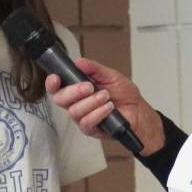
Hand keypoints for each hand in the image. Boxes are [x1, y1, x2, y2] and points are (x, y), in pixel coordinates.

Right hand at [45, 58, 164, 154]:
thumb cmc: (124, 94)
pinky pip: (86, 123)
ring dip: (91, 102)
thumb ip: (94, 69)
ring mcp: (82, 117)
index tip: (56, 77)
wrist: (139, 111)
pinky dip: (98, 113)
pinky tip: (108, 108)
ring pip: (74, 111)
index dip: (52, 83)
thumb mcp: (111, 76)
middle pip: (60, 100)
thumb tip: (79, 62)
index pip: (58, 87)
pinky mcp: (91, 130)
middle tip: (89, 87)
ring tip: (106, 96)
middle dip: (73, 91)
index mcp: (77, 89)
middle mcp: (76, 104)